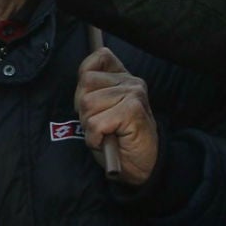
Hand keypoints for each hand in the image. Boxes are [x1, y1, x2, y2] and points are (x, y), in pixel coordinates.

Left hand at [76, 47, 159, 186]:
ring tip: (105, 132)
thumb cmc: (118, 141)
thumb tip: (82, 76)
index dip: (86, 79)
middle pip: (85, 83)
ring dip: (89, 125)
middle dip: (83, 108)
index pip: (99, 58)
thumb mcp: (100, 110)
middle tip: (99, 124)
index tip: (93, 101)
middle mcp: (132, 82)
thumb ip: (94, 89)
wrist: (142, 168)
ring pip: (88, 103)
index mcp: (124, 78)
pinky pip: (95, 123)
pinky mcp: (132, 111)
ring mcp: (134, 95)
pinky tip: (106, 141)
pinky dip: (94, 138)